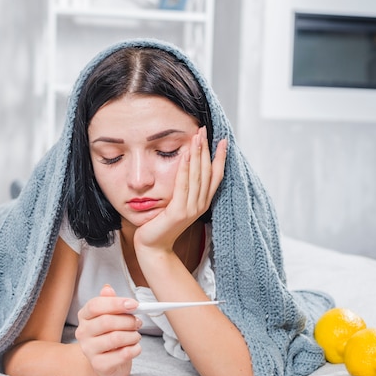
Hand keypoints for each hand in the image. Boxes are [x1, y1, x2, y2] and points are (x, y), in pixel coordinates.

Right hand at [75, 285, 141, 375]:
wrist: (106, 363)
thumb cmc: (109, 335)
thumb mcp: (110, 316)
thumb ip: (109, 302)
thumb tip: (107, 288)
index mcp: (84, 316)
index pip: (95, 305)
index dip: (116, 303)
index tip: (135, 304)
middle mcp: (82, 332)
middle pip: (106, 321)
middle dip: (128, 320)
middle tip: (138, 322)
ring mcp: (89, 350)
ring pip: (115, 338)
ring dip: (133, 335)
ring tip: (136, 336)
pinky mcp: (99, 365)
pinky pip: (122, 354)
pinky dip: (135, 349)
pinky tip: (136, 347)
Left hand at [134, 127, 226, 251]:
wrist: (153, 246)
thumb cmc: (161, 224)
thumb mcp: (176, 203)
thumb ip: (183, 189)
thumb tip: (185, 167)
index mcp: (202, 202)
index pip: (216, 176)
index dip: (220, 158)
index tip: (223, 140)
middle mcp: (200, 204)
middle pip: (207, 172)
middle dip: (206, 149)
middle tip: (204, 129)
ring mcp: (191, 209)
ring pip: (197, 176)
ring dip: (197, 154)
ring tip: (197, 136)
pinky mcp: (178, 212)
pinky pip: (183, 185)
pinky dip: (184, 169)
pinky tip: (184, 155)